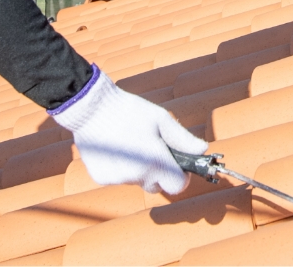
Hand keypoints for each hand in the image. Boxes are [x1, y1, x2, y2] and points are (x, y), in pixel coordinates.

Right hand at [49, 66, 206, 194]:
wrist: (90, 107)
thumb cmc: (128, 110)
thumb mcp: (159, 118)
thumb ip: (182, 137)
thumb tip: (202, 149)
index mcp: (155, 161)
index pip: (178, 186)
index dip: (180, 176)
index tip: (176, 163)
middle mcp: (137, 175)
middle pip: (156, 186)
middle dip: (158, 172)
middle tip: (151, 150)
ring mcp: (117, 179)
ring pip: (136, 181)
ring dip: (138, 169)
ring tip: (130, 144)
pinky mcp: (101, 178)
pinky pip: (118, 178)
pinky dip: (119, 168)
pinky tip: (115, 148)